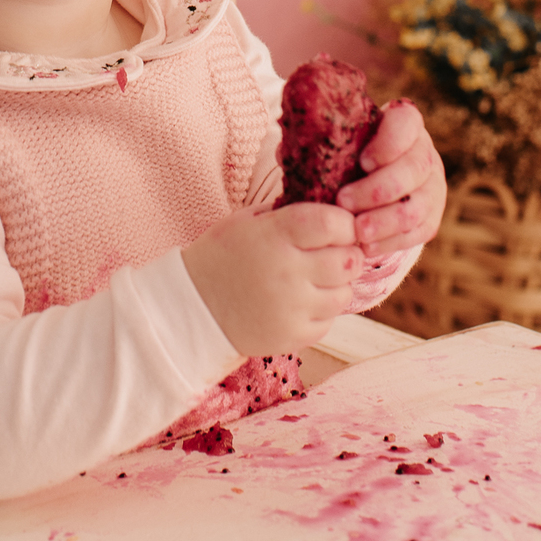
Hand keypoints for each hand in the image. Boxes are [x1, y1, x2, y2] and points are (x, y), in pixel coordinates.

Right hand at [181, 204, 363, 357]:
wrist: (191, 307)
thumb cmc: (221, 256)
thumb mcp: (247, 220)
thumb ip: (289, 211)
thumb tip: (331, 204)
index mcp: (275, 236)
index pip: (334, 224)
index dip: (345, 223)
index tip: (341, 225)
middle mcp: (288, 272)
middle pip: (348, 260)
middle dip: (348, 252)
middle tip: (334, 251)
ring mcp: (292, 308)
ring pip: (344, 292)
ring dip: (338, 283)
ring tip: (316, 278)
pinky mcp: (293, 336)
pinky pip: (330, 320)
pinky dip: (323, 310)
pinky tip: (302, 300)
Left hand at [335, 100, 445, 256]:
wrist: (369, 178)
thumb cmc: (346, 153)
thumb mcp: (338, 139)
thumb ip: (321, 139)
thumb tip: (287, 154)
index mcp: (405, 122)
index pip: (406, 124)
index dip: (388, 143)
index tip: (362, 161)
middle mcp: (425, 152)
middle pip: (413, 170)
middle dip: (377, 190)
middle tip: (343, 202)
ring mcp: (433, 186)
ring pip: (416, 207)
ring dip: (384, 221)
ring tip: (356, 231)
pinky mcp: (432, 217)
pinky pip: (417, 233)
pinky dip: (390, 242)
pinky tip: (366, 246)